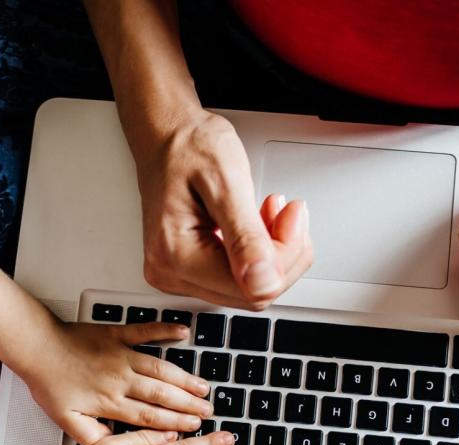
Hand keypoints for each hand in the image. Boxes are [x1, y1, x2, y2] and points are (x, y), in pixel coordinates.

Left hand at [23, 320, 213, 444]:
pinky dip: (165, 330)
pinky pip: (146, 330)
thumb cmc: (48, 382)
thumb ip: (90, 435)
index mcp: (109, 401)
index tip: (192, 427)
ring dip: (184, 378)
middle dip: (188, 404)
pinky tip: (183, 332)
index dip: (174, 423)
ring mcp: (121, 354)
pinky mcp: (117, 333)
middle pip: (162, 394)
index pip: (149, 416)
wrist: (36, 348)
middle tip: (207, 410)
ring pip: (160, 368)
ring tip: (203, 386)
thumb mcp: (65, 420)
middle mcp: (120, 378)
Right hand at [135, 110, 312, 310]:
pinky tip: (258, 224)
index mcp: (175, 255)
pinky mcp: (190, 270)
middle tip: (287, 212)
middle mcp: (171, 273)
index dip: (285, 255)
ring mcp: (179, 274)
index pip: (251, 287)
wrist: (166, 136)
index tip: (292, 214)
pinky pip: (239, 278)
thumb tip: (263, 282)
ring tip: (271, 212)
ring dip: (273, 253)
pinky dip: (260, 253)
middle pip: (252, 293)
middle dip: (282, 254)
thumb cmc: (188, 148)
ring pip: (250, 288)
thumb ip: (246, 237)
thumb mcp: (226, 181)